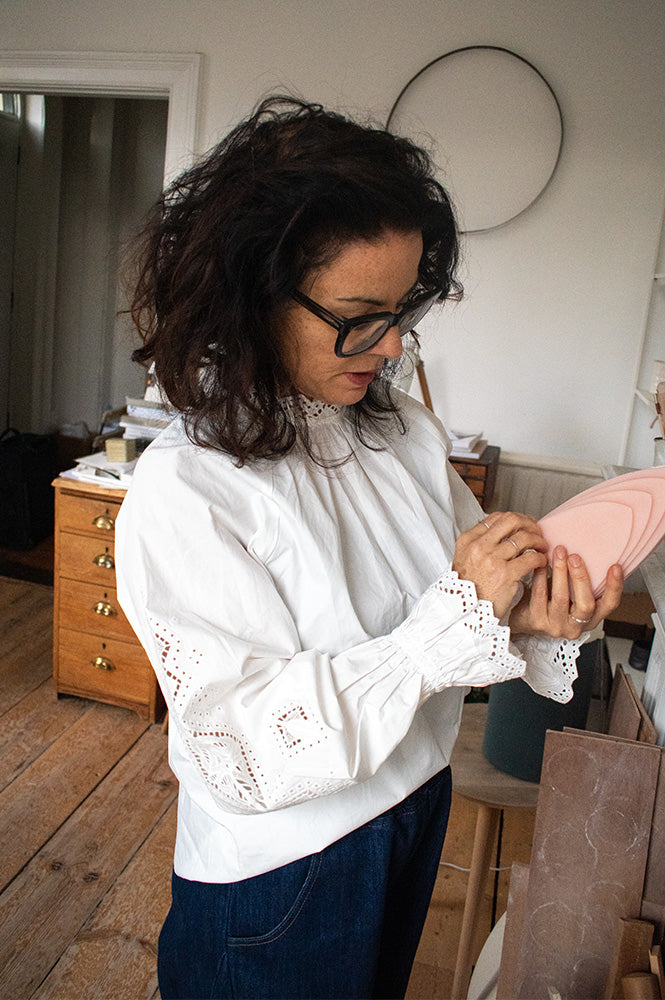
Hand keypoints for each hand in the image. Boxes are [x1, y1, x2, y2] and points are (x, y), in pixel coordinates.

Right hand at [452, 512, 548, 618]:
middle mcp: (479, 546)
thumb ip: (479, 544)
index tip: (524, 524)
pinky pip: (530, 558)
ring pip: (524, 538)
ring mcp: (492, 559)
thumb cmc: (468, 588)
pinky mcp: (506, 574)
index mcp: (468, 540)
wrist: (465, 611)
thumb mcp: (464, 559)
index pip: (495, 517)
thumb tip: (503, 532)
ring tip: (542, 547)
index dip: (515, 519)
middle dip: (529, 523)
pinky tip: (541, 562)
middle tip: (537, 531)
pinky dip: (540, 558)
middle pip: (511, 520)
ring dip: (538, 541)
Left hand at [509, 545, 623, 639]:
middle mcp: (576, 626)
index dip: (614, 587)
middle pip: (586, 604)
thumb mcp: (573, 594)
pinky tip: (541, 564)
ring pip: (561, 598)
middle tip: (576, 556)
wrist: (525, 618)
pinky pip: (540, 596)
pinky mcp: (537, 622)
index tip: (615, 566)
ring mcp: (556, 626)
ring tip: (559, 552)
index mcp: (591, 619)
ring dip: (560, 572)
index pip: (609, 605)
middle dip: (581, 577)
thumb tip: (589, 547)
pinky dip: (541, 577)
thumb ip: (582, 581)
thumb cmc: (552, 601)